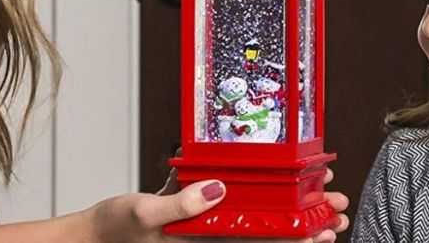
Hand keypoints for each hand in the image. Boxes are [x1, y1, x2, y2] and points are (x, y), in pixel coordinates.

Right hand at [90, 168, 347, 242]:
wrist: (89, 238)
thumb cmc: (111, 231)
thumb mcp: (144, 213)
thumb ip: (181, 203)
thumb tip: (218, 190)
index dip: (297, 238)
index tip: (326, 226)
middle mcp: (211, 240)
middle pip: (270, 237)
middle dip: (307, 228)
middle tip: (339, 213)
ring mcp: (205, 232)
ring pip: (259, 227)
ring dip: (292, 219)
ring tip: (325, 209)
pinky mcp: (195, 220)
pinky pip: (235, 215)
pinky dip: (259, 207)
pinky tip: (274, 195)